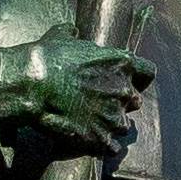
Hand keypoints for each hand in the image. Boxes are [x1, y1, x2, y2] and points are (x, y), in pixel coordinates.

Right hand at [0, 38, 149, 155]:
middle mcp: (124, 91)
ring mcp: (113, 116)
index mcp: (121, 63)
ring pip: (123, 126)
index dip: (139, 79)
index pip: (148, 72)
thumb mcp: (61, 36)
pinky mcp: (100, 138)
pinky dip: (104, 146)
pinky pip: (112, 147)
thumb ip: (73, 35)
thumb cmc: (46, 58)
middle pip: (135, 101)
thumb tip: (72, 32)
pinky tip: (92, 142)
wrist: (32, 85)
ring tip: (94, 124)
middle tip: (103, 103)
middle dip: (121, 103)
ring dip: (112, 125)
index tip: (129, 81)